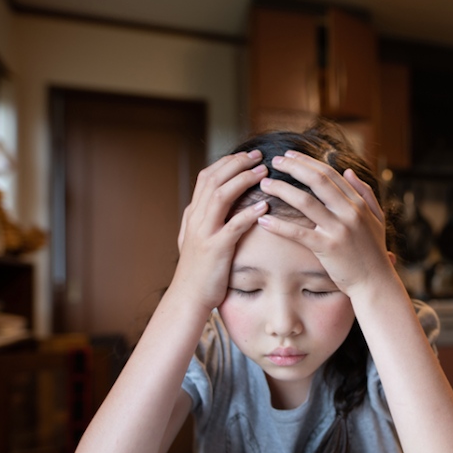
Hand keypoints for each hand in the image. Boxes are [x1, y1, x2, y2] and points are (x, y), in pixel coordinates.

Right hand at [172, 151, 268, 309]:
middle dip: (237, 163)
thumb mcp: (194, 239)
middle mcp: (196, 219)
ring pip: (221, 196)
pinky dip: (249, 213)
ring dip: (243, 180)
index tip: (245, 155)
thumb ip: (201, 219)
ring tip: (263, 172)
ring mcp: (204, 233)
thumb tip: (207, 203)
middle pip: (214, 179)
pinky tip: (265, 205)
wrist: (188, 297)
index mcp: (193, 214)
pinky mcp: (215, 249)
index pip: (206, 177)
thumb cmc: (198, 270)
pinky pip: (233, 226)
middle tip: (258, 156)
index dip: (226, 162)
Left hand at [255, 151, 394, 296]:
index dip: (308, 161)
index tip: (290, 155)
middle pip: (317, 180)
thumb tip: (348, 171)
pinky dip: (279, 225)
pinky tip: (263, 220)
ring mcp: (339, 230)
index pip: (330, 173)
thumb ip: (365, 193)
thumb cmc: (374, 252)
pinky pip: (298, 233)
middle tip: (274, 160)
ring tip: (265, 184)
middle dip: (293, 167)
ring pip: (305, 202)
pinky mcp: (327, 248)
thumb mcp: (377, 218)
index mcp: (359, 203)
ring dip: (281, 189)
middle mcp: (350, 212)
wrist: (376, 283)